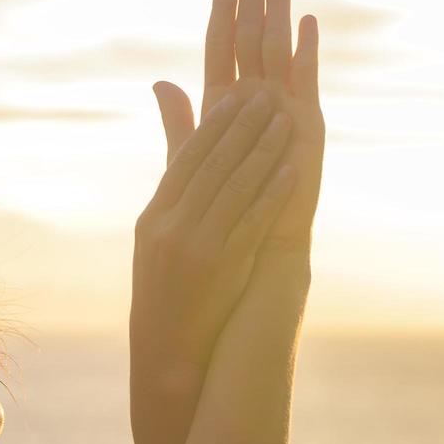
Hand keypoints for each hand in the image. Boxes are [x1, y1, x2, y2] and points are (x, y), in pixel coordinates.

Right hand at [131, 83, 299, 377]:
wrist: (169, 345)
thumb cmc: (164, 284)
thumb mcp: (156, 234)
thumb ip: (169, 183)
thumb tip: (163, 128)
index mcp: (153, 218)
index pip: (185, 160)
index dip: (213, 127)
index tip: (237, 97)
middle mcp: (173, 229)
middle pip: (212, 167)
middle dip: (243, 129)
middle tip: (269, 97)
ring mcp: (198, 249)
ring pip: (235, 189)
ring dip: (263, 152)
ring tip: (285, 124)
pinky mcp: (225, 268)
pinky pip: (252, 222)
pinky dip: (272, 194)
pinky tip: (290, 171)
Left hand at [152, 0, 323, 255]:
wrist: (257, 245)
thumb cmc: (222, 209)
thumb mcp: (193, 159)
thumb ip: (180, 119)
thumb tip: (159, 82)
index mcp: (226, 102)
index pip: (223, 43)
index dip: (224, 7)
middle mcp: (258, 97)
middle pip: (253, 33)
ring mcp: (284, 105)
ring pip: (279, 45)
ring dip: (279, 7)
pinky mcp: (304, 124)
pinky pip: (306, 79)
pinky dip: (306, 50)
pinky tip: (306, 21)